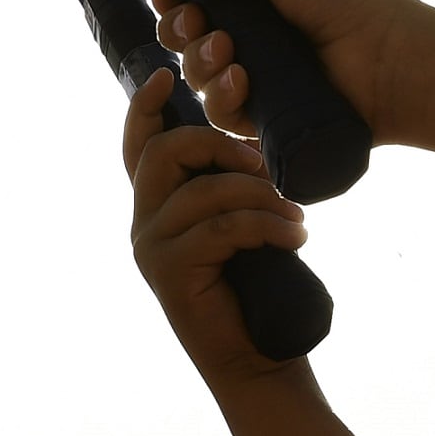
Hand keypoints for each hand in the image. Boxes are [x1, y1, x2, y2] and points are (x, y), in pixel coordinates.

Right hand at [123, 69, 309, 382]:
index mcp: (157, 208)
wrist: (260, 361)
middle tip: (264, 166)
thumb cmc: (258, 290)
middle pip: (165, 152)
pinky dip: (268, 226)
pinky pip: (224, 227)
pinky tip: (296, 236)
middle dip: (219, 145)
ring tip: (296, 218)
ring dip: (261, 197)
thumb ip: (230, 189)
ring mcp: (152, 249)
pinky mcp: (172, 272)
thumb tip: (252, 147)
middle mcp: (144, 224)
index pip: (138, 145)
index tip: (166, 74)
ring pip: (205, 191)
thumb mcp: (241, 227)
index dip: (146, 107)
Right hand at [151, 0, 413, 144]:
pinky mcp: (267, 124)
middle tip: (199, 25)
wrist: (395, 63)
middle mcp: (253, 42)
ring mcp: (260, 85)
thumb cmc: (349, 4)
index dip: (175, 2)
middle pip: (185, 42)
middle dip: (180, 31)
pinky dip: (222, 99)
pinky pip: (222, 119)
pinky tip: (243, 83)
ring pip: (197, 80)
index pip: (193, 2)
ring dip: (200, 63)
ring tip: (230, 53)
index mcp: (256, 1)